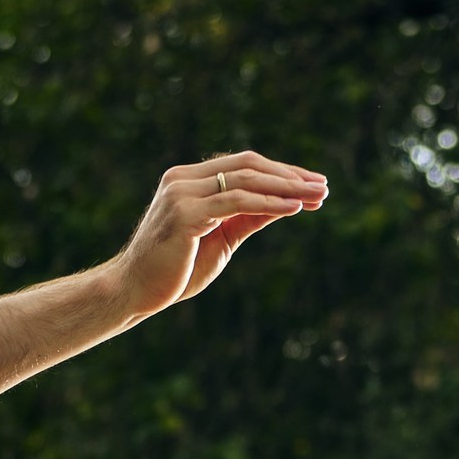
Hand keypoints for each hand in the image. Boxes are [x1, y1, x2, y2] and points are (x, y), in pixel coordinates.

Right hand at [111, 152, 326, 318]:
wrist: (135, 293)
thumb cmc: (174, 271)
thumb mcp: (220, 240)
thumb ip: (247, 219)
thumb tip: (285, 204)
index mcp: (187, 180)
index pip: (242, 165)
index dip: (279, 173)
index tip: (311, 184)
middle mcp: (183, 180)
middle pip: (248, 166)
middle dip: (289, 175)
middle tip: (323, 186)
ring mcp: (182, 194)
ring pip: (245, 180)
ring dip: (286, 188)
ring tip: (316, 197)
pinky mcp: (184, 214)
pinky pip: (235, 202)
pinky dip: (268, 203)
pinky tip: (293, 208)